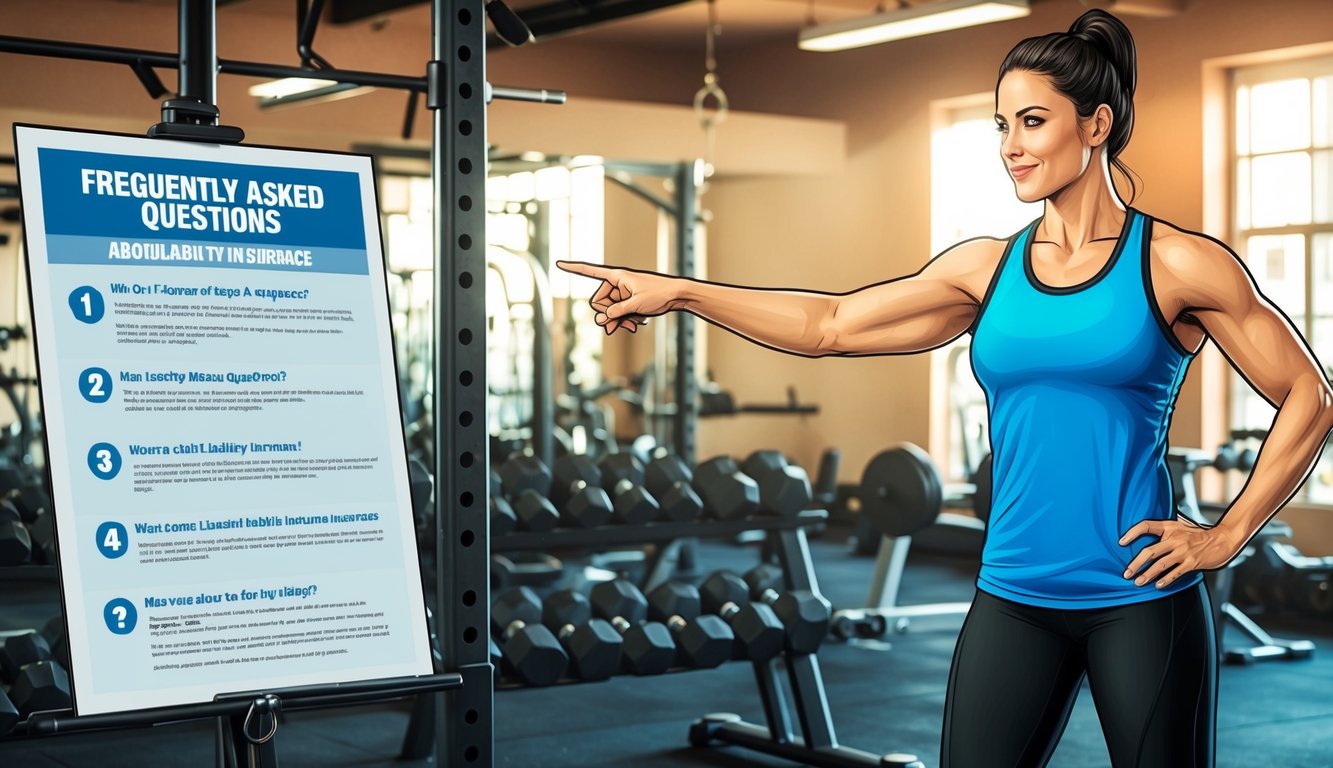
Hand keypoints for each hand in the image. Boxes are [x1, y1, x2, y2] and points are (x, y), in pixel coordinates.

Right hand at [556, 261, 680, 334]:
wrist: (678, 296)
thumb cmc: (660, 294)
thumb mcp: (637, 305)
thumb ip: (617, 312)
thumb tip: (601, 321)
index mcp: (617, 277)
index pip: (591, 271)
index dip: (574, 269)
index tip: (558, 263)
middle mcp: (617, 284)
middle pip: (599, 303)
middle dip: (609, 316)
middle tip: (622, 324)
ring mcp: (622, 294)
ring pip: (609, 312)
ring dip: (618, 321)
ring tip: (632, 325)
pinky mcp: (628, 302)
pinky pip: (618, 314)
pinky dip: (624, 320)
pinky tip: (636, 324)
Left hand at [1120, 517, 1244, 588]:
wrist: (1222, 540)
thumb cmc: (1197, 534)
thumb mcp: (1180, 525)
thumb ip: (1164, 529)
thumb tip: (1144, 533)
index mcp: (1169, 527)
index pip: (1146, 526)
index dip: (1132, 533)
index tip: (1121, 542)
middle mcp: (1175, 538)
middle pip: (1149, 551)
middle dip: (1135, 564)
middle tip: (1126, 573)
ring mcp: (1183, 551)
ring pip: (1160, 564)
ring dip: (1147, 575)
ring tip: (1138, 582)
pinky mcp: (1192, 562)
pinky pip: (1175, 573)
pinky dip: (1165, 580)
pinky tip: (1157, 585)